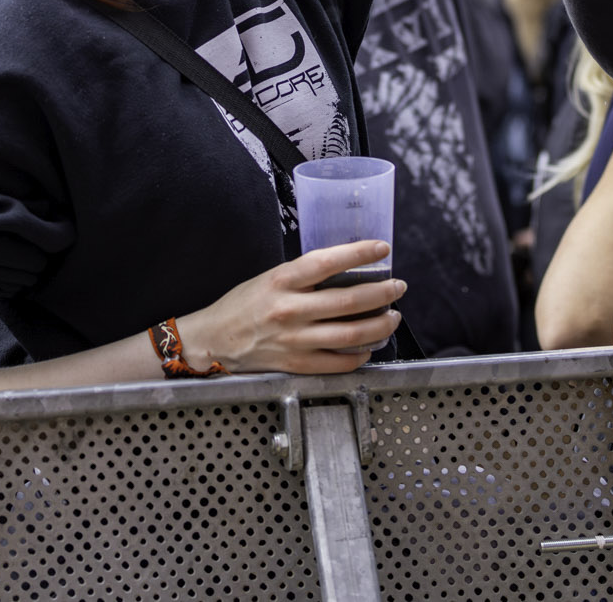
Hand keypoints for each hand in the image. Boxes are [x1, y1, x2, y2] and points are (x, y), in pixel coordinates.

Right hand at [176, 240, 403, 373]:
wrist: (214, 340)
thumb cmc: (243, 306)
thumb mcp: (270, 278)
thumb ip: (304, 277)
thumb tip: (346, 269)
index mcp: (281, 281)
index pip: (327, 261)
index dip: (358, 253)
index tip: (382, 248)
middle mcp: (289, 310)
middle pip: (348, 300)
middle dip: (382, 292)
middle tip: (397, 286)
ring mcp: (294, 341)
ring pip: (350, 334)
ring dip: (380, 324)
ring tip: (392, 316)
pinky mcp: (297, 365)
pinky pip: (339, 362)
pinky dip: (361, 354)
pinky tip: (370, 345)